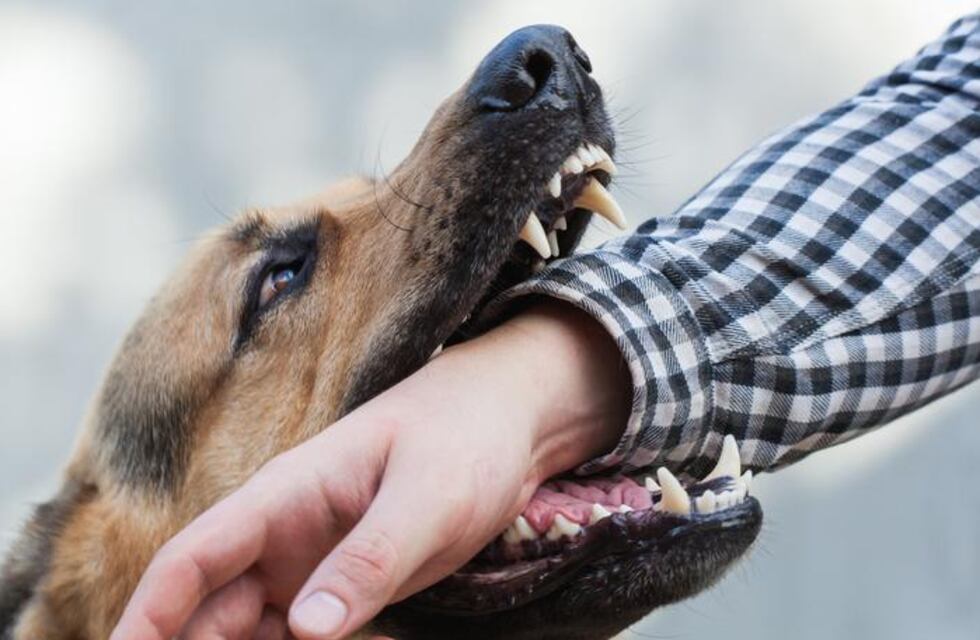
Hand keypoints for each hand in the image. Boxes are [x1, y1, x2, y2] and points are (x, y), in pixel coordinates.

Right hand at [110, 302, 629, 639]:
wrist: (509, 421)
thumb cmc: (465, 437)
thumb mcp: (426, 497)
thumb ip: (369, 558)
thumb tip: (305, 631)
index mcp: (285, 495)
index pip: (191, 557)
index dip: (148, 615)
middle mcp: (284, 532)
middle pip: (207, 605)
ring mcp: (312, 560)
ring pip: (245, 626)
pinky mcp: (345, 582)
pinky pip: (296, 633)